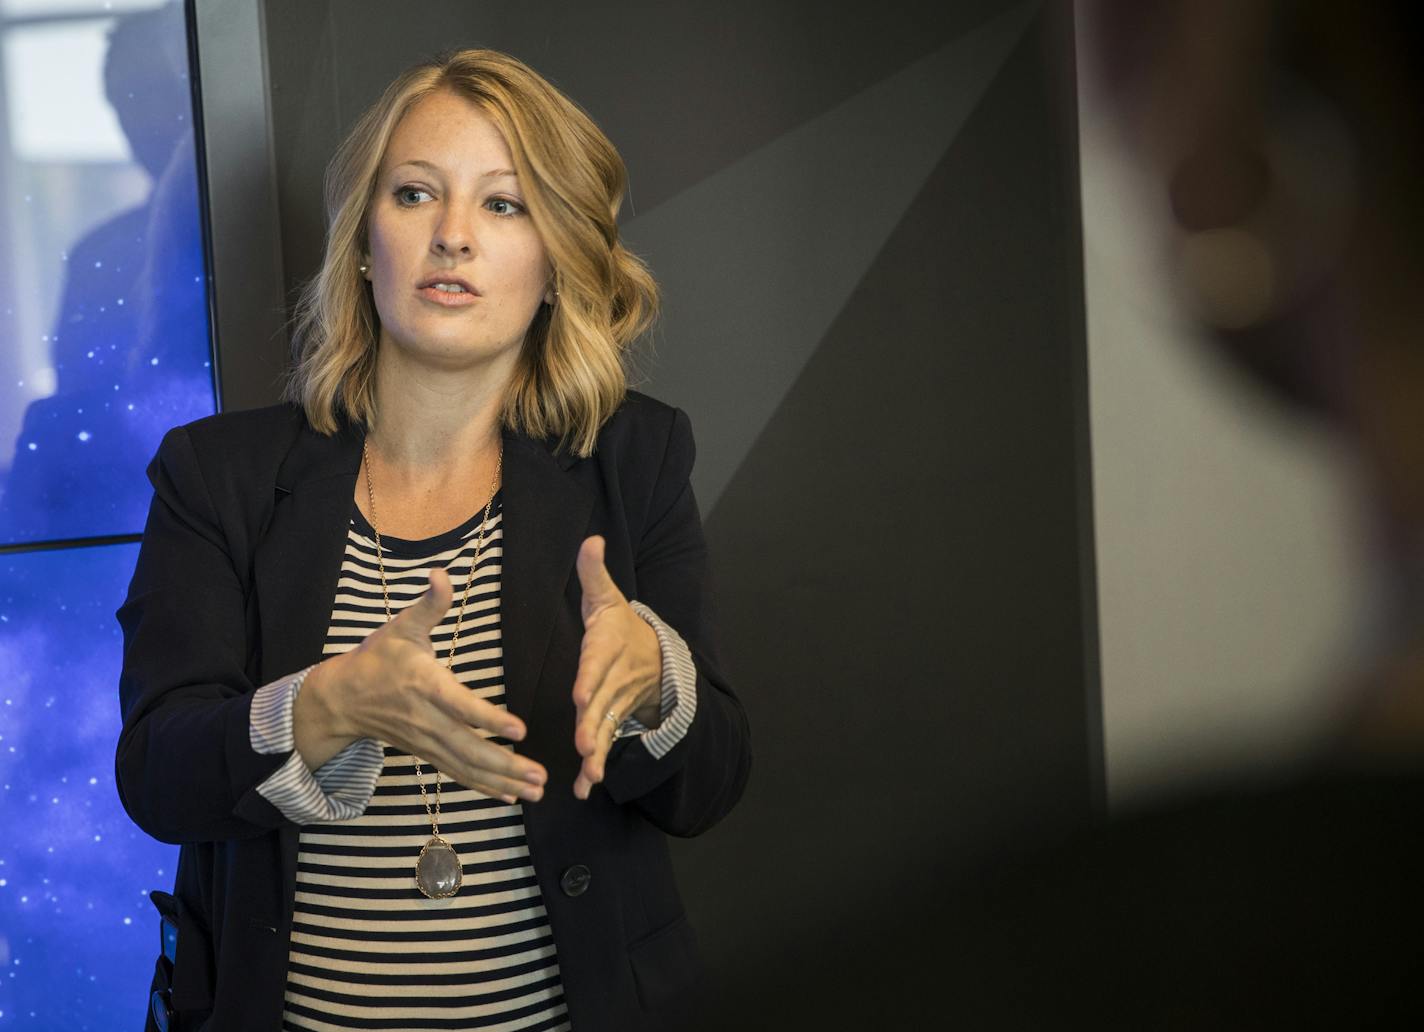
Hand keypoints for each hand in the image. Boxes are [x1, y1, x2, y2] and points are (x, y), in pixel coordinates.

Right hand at [296, 566, 547, 803]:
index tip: (520, 730)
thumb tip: (442, 574)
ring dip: (502, 781)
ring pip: (466, 767)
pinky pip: (457, 774)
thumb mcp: (401, 625)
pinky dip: (483, 787)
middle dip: (506, 765)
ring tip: (537, 791)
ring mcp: (427, 741)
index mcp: (425, 685)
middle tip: (541, 777)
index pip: (460, 705)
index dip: (489, 719)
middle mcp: (428, 719)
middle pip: (469, 749)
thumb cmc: (378, 657)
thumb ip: (429, 604)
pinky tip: (510, 795)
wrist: (342, 698)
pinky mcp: (427, 753)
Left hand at [571, 535, 662, 799]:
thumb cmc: (619, 625)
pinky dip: (596, 767)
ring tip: (589, 775)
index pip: (598, 663)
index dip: (592, 679)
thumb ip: (594, 572)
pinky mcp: (613, 721)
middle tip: (583, 745)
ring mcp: (617, 703)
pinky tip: (584, 789)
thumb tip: (591, 538)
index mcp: (608, 648)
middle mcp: (615, 679)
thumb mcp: (606, 597)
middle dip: (594, 726)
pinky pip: (606, 744)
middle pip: (604, 704)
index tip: (581, 694)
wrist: (656, 656)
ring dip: (598, 754)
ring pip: (607, 729)